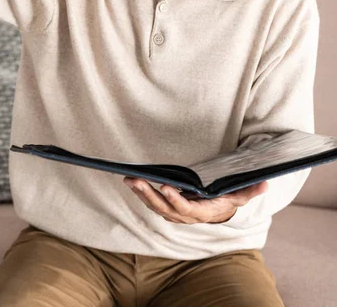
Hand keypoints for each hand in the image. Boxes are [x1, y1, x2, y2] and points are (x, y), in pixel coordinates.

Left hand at [123, 177, 268, 223]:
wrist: (218, 212)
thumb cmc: (227, 201)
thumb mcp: (240, 197)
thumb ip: (250, 191)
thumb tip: (265, 183)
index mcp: (201, 212)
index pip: (186, 209)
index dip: (175, 200)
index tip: (165, 187)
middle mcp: (185, 215)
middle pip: (164, 208)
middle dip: (149, 195)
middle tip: (136, 180)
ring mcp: (175, 213)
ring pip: (155, 206)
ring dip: (141, 194)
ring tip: (129, 179)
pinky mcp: (168, 208)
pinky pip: (153, 202)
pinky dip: (142, 193)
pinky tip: (133, 181)